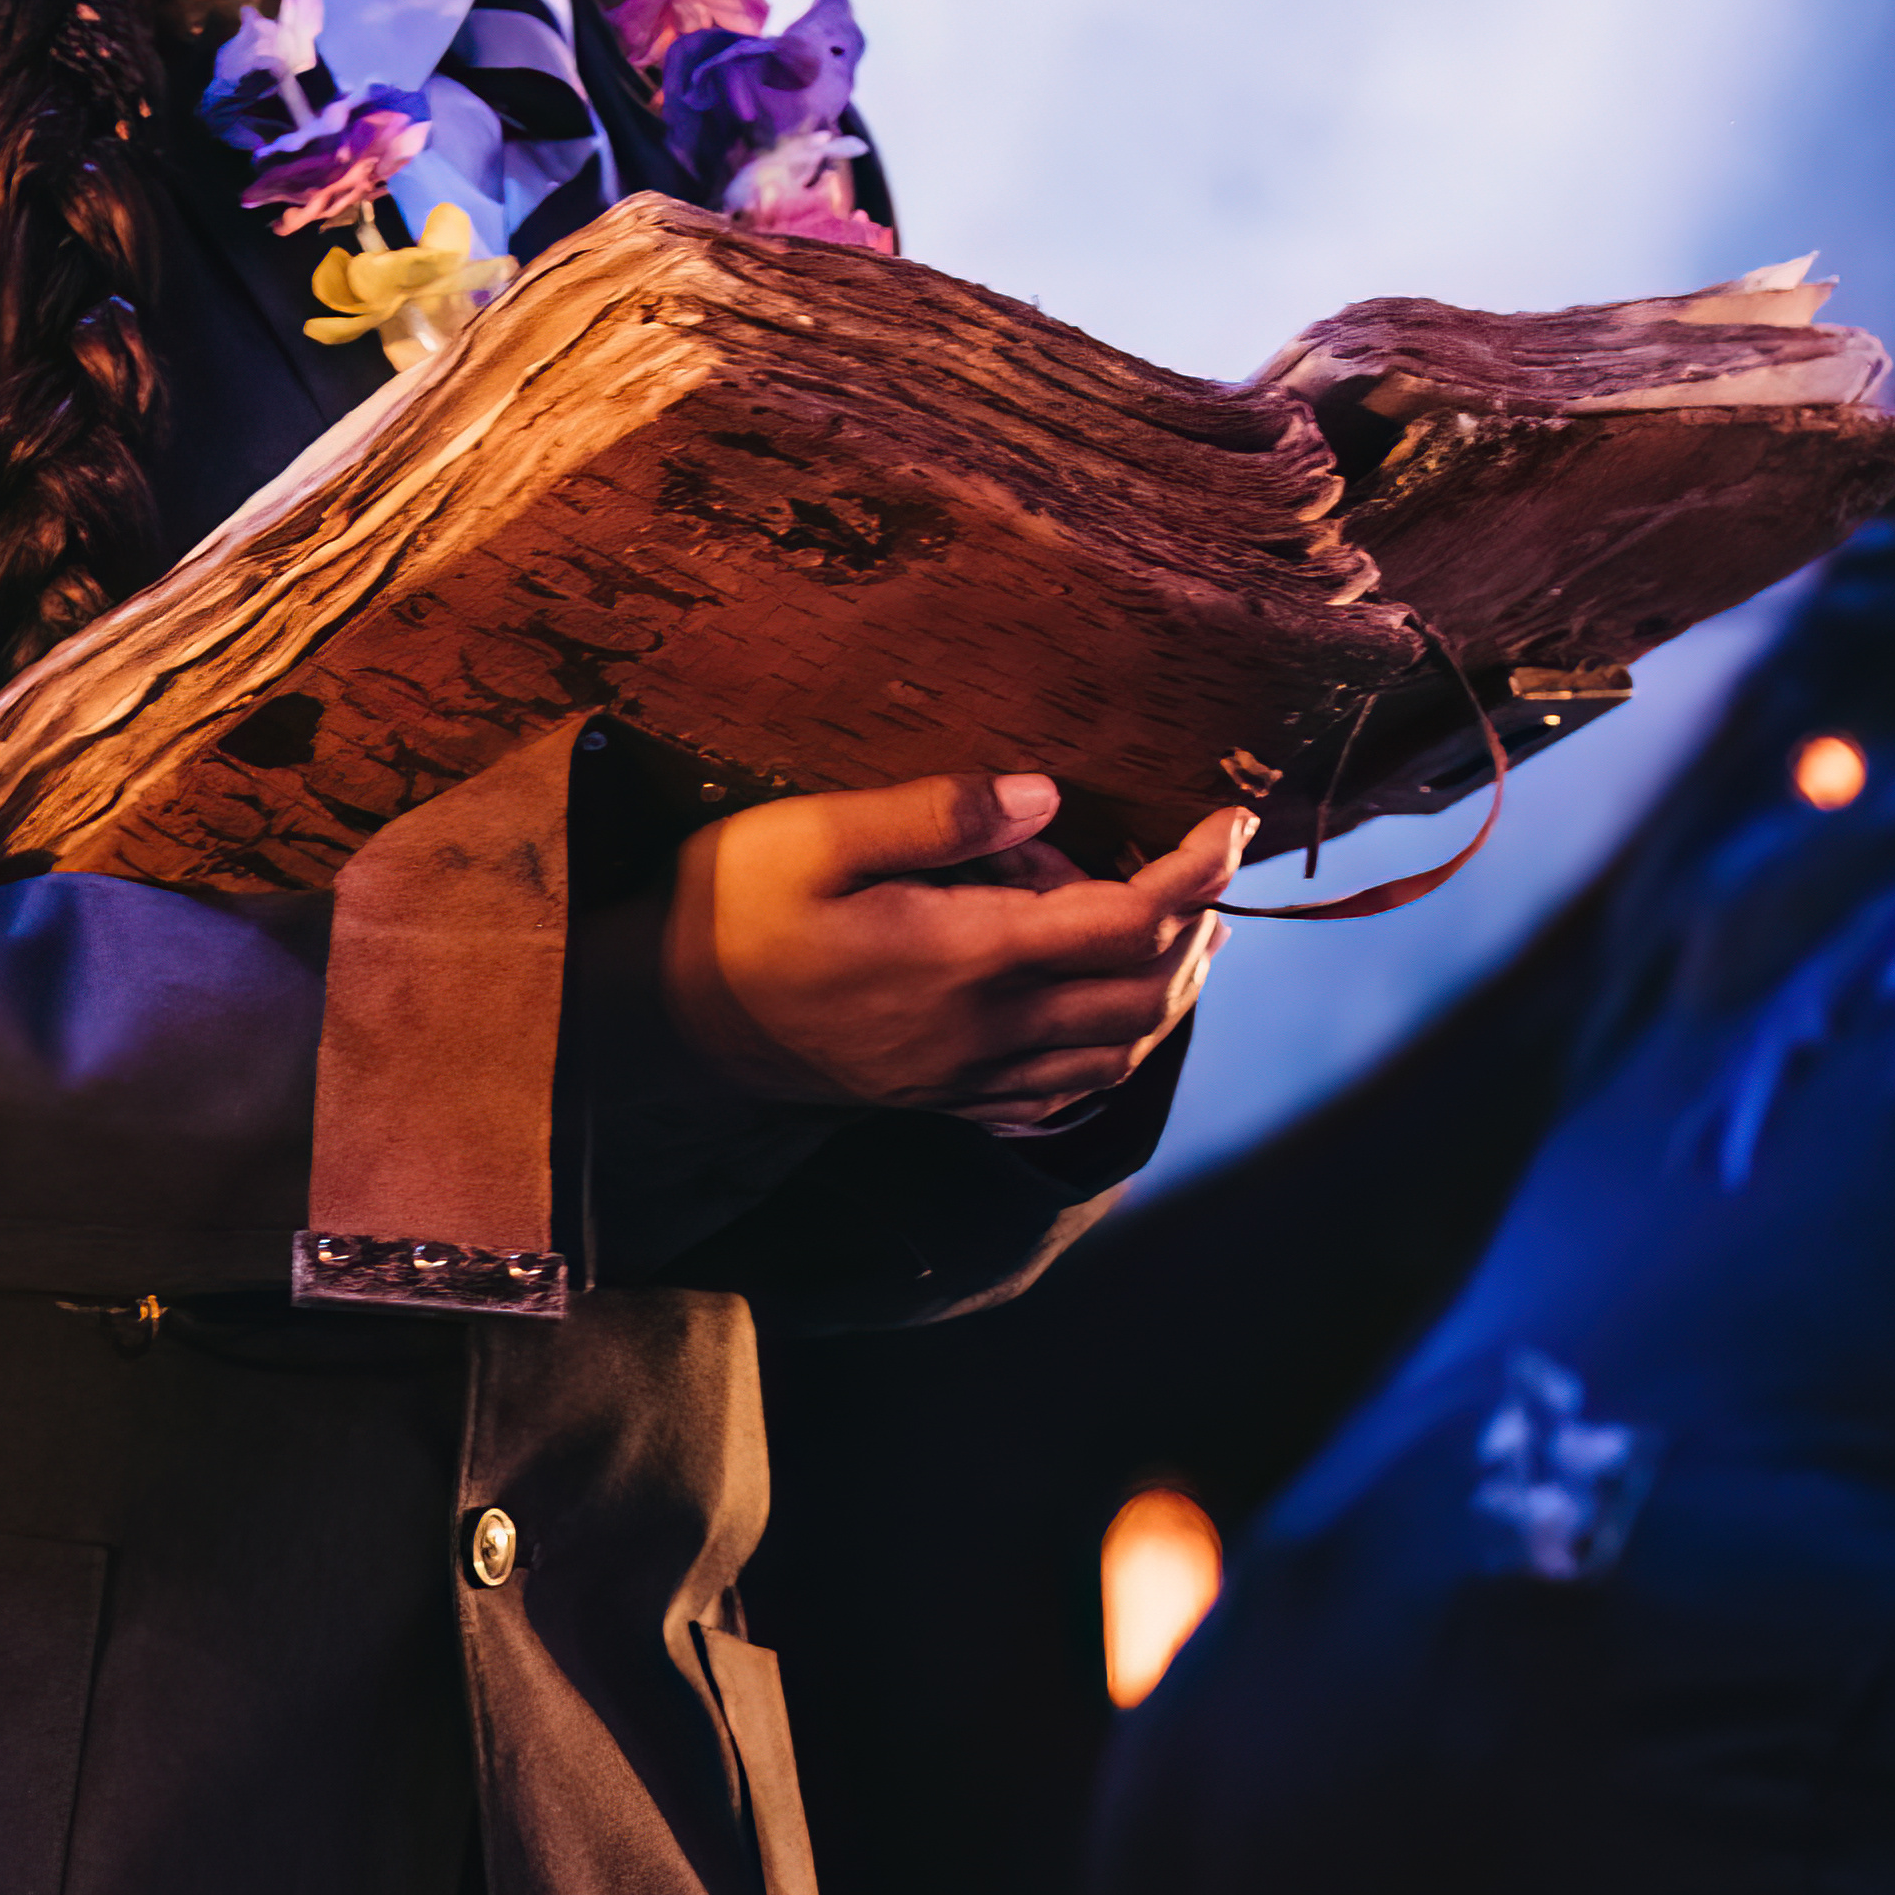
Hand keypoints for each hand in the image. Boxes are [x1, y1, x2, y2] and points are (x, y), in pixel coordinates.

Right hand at [660, 774, 1246, 1133]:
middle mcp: (983, 1032)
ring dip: (1172, 992)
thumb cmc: (731, 912)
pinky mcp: (945, 1099)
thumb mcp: (816, 833)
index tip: (1231, 817)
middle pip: (1144, 996)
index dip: (1197, 870)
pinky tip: (1112, 1016)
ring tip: (1186, 928)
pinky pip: (1066, 1096)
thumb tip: (1046, 796)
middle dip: (1199, 927)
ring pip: (1118, 1054)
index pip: (1126, 921)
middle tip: (1204, 862)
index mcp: (965, 957)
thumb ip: (937, 814)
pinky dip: (1118, 1051)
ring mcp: (967, 1077)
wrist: (663, 1023)